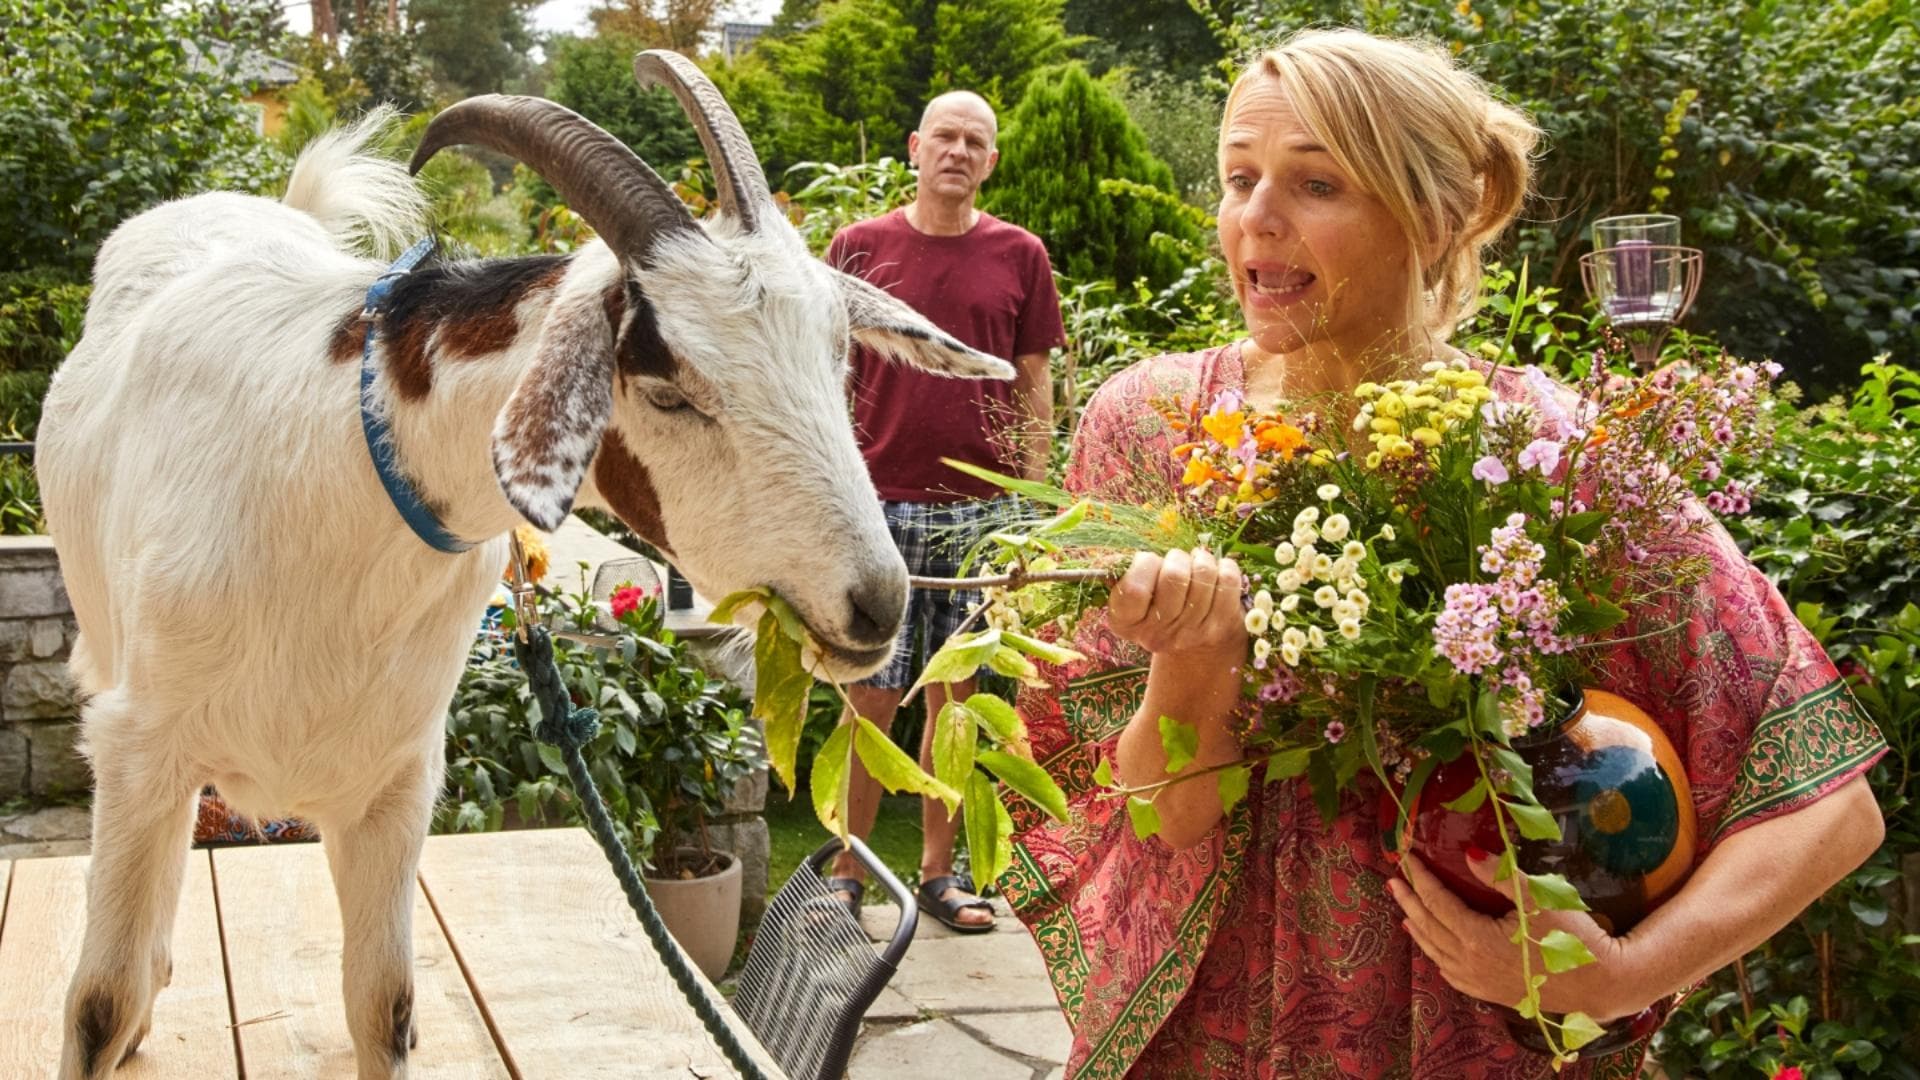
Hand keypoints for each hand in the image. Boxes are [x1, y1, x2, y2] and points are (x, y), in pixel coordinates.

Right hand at [1106, 547, 1245, 662]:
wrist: (1193, 643)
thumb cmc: (1156, 601)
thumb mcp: (1131, 592)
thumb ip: (1121, 573)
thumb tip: (1112, 559)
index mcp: (1125, 623)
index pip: (1134, 589)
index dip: (1144, 564)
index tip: (1148, 561)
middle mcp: (1155, 635)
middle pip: (1173, 577)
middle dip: (1176, 558)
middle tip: (1176, 561)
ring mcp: (1190, 634)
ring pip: (1203, 574)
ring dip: (1201, 559)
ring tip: (1196, 564)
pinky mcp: (1219, 627)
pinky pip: (1228, 580)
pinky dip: (1224, 566)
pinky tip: (1216, 572)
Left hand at [1389, 853, 1650, 1022]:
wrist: (1600, 984)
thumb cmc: (1571, 937)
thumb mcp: (1536, 897)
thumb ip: (1499, 875)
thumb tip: (1468, 853)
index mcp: (1476, 939)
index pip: (1438, 902)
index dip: (1421, 878)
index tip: (1407, 857)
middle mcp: (1470, 963)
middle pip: (1429, 927)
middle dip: (1410, 901)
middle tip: (1394, 881)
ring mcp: (1479, 982)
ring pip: (1437, 952)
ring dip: (1420, 930)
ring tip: (1406, 913)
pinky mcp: (1492, 994)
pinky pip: (1452, 974)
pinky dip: (1437, 957)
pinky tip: (1437, 952)